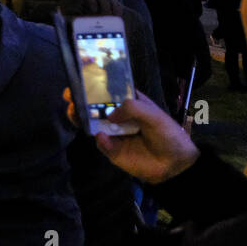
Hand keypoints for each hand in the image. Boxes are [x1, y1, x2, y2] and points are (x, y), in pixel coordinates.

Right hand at [61, 88, 198, 183]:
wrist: (175, 164)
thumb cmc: (168, 134)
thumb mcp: (153, 115)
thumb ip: (131, 108)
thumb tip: (108, 115)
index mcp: (128, 103)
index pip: (108, 91)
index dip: (94, 85)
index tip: (80, 81)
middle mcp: (117, 116)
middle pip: (93, 106)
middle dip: (79, 100)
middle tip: (71, 98)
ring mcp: (113, 132)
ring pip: (91, 123)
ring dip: (80, 117)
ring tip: (76, 115)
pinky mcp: (112, 149)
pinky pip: (101, 143)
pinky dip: (100, 140)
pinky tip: (102, 137)